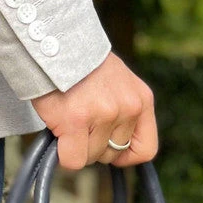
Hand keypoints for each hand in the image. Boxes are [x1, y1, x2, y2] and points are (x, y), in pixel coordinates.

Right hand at [31, 52, 157, 169]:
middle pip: (112, 154)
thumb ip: (123, 109)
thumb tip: (115, 147)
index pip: (146, 148)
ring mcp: (104, 114)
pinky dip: (63, 152)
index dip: (125, 155)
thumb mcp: (118, 82)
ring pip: (90, 156)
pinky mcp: (77, 121)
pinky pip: (73, 159)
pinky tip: (59, 130)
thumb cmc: (81, 63)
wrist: (56, 42)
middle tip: (79, 121)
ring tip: (68, 116)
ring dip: (76, 144)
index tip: (108, 148)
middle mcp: (128, 108)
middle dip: (93, 144)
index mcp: (141, 99)